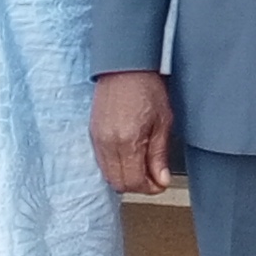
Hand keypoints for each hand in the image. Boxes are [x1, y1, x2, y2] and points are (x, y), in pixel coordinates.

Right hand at [91, 69, 174, 197]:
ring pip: (108, 175)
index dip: (149, 188)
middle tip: (154, 177)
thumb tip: (161, 179)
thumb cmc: (146, 88)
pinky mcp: (92, 134)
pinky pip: (101, 162)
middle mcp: (107, 144)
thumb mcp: (163, 122)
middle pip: (118, 183)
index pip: (133, 182)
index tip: (161, 183)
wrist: (125, 67)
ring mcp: (97, 139)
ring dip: (126, 177)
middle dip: (138, 186)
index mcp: (126, 141)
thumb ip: (159, 155)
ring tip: (143, 167)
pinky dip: (115, 167)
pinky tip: (129, 157)